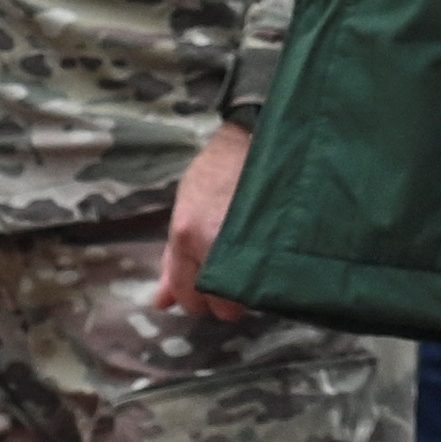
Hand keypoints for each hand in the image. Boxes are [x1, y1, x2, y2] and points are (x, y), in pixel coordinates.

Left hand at [153, 119, 253, 318]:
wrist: (257, 135)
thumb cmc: (219, 169)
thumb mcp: (185, 210)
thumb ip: (174, 259)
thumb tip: (161, 303)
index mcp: (187, 235)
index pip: (190, 297)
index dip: (202, 301)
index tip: (213, 292)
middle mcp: (216, 243)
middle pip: (221, 306)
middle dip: (228, 302)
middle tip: (235, 283)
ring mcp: (250, 242)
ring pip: (250, 297)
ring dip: (251, 292)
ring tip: (255, 272)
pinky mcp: (279, 238)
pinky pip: (273, 279)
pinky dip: (271, 281)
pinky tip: (273, 267)